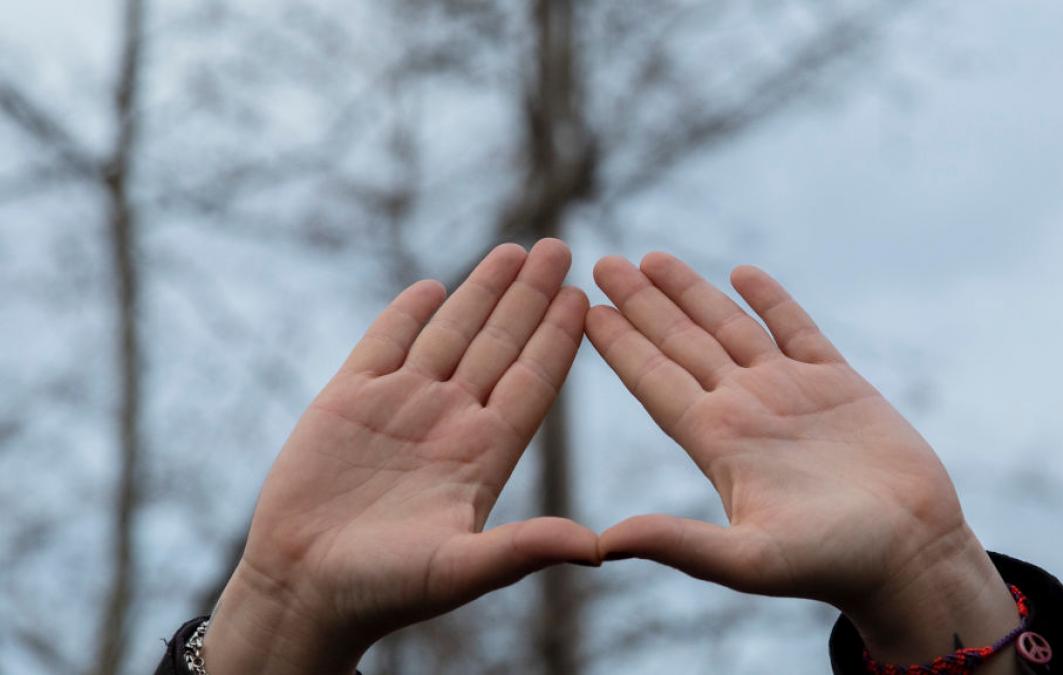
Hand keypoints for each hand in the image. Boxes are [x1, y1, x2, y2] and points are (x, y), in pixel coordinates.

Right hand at [204, 240, 598, 674]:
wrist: (302, 591)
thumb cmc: (384, 593)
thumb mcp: (460, 571)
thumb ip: (523, 549)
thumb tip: (598, 550)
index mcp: (484, 455)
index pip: (533, 382)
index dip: (557, 338)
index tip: (583, 296)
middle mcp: (450, 422)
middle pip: (500, 344)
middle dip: (530, 295)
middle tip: (561, 247)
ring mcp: (400, 407)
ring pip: (450, 333)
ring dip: (481, 291)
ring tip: (515, 249)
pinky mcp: (347, 400)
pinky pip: (384, 343)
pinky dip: (407, 312)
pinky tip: (434, 285)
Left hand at [587, 253, 1019, 668]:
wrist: (912, 556)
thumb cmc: (833, 565)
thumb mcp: (749, 560)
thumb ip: (680, 545)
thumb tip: (604, 543)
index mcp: (717, 441)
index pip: (654, 381)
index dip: (620, 345)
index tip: (585, 308)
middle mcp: (745, 409)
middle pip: (680, 343)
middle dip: (642, 303)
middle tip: (602, 262)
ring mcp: (790, 392)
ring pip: (730, 327)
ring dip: (692, 292)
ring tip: (652, 258)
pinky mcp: (839, 383)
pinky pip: (796, 328)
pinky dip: (770, 299)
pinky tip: (741, 273)